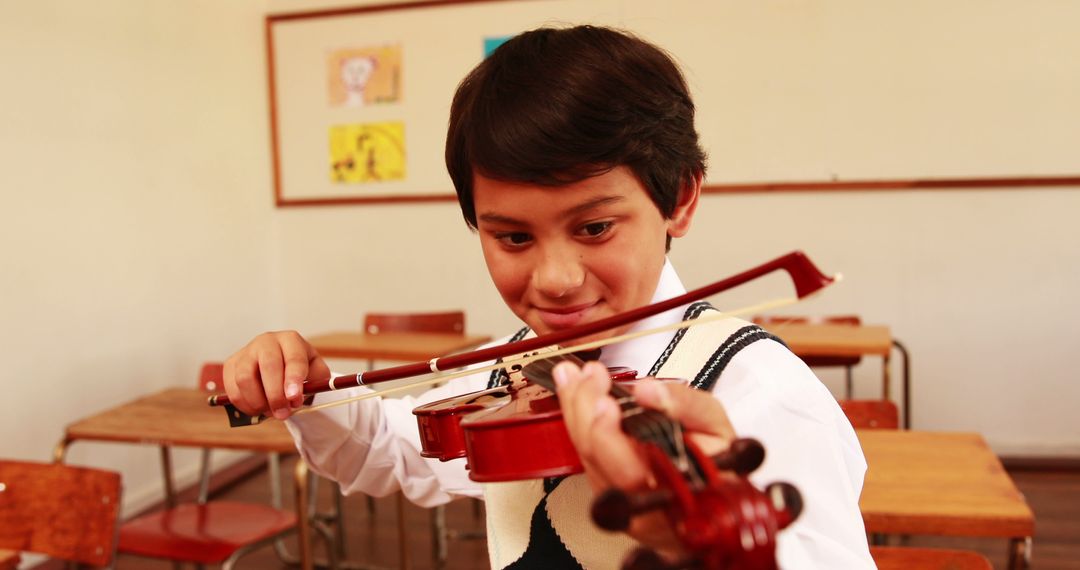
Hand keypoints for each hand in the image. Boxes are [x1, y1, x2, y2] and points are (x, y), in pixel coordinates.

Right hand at [223, 331, 330, 419]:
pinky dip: (244, 404)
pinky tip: (257, 409)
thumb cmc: (299, 369)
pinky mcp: (231, 364)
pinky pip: (232, 388)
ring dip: (258, 402)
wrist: (278, 364)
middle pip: (268, 367)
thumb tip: (298, 396)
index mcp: (291, 340)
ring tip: (270, 412)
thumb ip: (317, 382)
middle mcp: (267, 341)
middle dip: (275, 395)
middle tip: (282, 414)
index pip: (293, 358)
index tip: (294, 399)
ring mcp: (246, 352)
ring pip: (245, 378)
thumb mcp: (316, 371)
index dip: (294, 380)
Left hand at [552, 360, 735, 553]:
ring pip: (586, 453)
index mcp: (673, 496)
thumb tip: (648, 391)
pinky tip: (575, 390)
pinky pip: (584, 450)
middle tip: (591, 376)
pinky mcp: (604, 484)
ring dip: (576, 408)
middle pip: (598, 460)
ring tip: (575, 374)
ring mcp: (617, 500)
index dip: (610, 439)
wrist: (709, 492)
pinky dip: (577, 416)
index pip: (630, 475)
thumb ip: (687, 407)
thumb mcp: (717, 426)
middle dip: (588, 411)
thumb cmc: (717, 464)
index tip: (606, 402)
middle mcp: (639, 506)